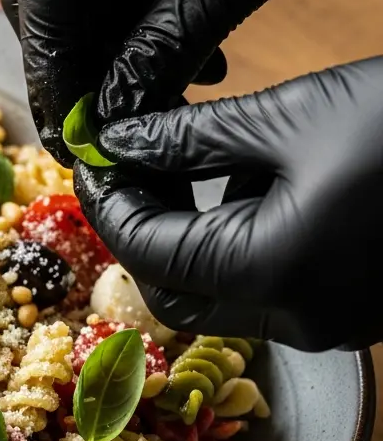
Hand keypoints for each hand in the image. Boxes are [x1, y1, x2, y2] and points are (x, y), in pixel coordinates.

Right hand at [2, 0, 382, 163]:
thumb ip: (163, 45)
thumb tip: (111, 120)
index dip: (50, 67)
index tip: (74, 131)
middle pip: (54, 2)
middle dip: (74, 73)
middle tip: (96, 136)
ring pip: (95, 14)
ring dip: (118, 71)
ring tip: (153, 115)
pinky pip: (138, 10)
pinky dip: (153, 53)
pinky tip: (194, 78)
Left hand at [72, 57, 382, 350]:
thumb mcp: (293, 117)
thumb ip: (188, 138)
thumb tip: (119, 138)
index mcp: (273, 272)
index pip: (146, 252)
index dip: (107, 203)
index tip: (91, 158)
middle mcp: (296, 317)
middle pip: (173, 291)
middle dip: (140, 231)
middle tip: (129, 167)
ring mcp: (328, 324)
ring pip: (215, 296)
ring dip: (185, 239)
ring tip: (183, 165)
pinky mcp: (349, 311)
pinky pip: (262, 291)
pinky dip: (233, 246)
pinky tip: (241, 186)